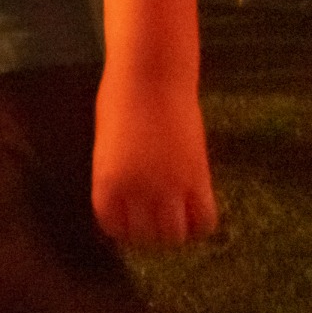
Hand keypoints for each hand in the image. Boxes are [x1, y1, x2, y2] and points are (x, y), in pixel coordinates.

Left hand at [92, 73, 220, 245]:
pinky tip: (196, 209)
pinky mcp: (198, 178)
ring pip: (175, 236)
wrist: (151, 75)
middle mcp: (136, 192)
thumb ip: (117, 176)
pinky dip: (200, 223)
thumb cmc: (120, 100)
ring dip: (174, 232)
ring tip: (176, 216)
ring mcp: (169, 187)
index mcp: (107, 183)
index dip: (124, 228)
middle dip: (150, 234)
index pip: (114, 228)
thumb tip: (131, 201)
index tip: (132, 222)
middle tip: (156, 219)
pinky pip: (204, 220)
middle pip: (146, 237)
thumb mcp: (108, 145)